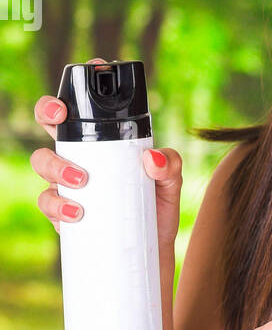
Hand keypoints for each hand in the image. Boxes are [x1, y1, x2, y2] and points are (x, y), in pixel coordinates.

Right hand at [31, 56, 182, 248]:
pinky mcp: (63, 213)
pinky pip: (48, 203)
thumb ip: (170, 166)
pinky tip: (76, 212)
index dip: (79, 86)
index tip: (85, 76)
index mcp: (103, 142)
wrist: (149, 254)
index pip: (85, 107)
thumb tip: (151, 158)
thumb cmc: (156, 211)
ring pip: (42, 161)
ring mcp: (68, 184)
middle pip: (51, 124)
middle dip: (48, 111)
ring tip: (80, 180)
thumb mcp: (171, 185)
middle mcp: (80, 157)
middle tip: (60, 117)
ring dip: (55, 165)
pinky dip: (58, 206)